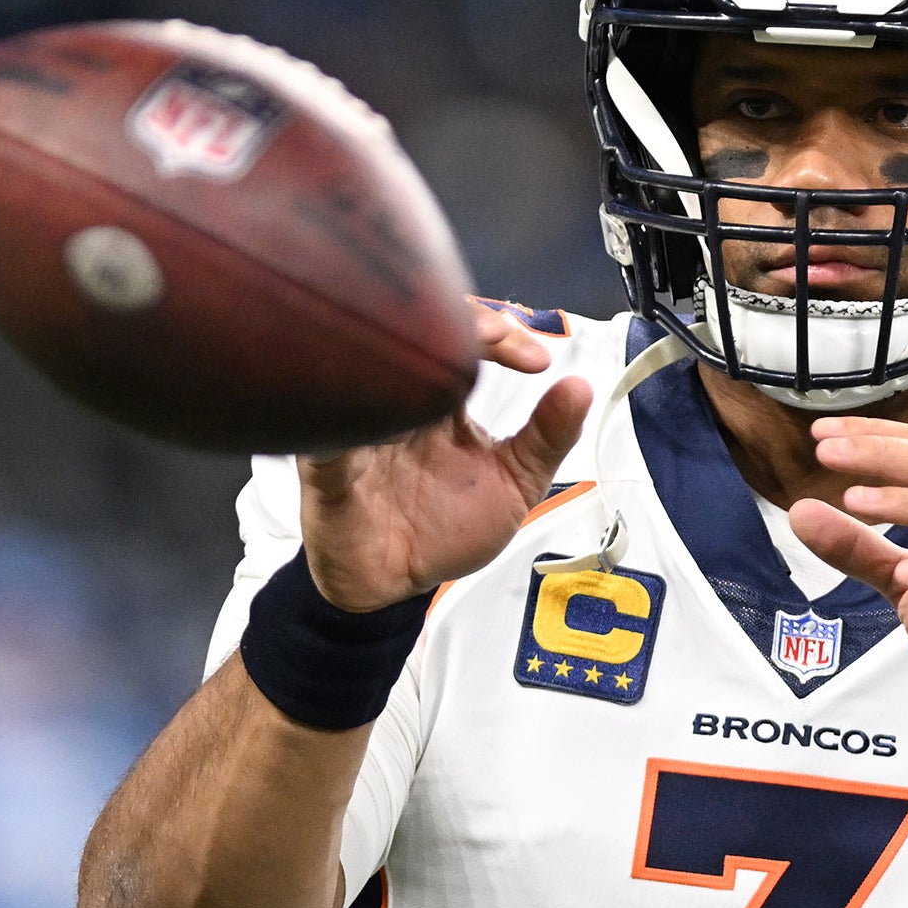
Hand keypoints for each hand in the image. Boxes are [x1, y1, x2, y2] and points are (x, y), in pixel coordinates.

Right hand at [295, 304, 590, 611]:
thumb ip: (548, 437)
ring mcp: (358, 425)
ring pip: (367, 365)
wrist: (394, 581)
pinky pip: (327, 433)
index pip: (461, 338)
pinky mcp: (325, 463)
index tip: (536, 359)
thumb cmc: (447, 527)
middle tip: (494, 337)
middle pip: (414, 335)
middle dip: (455, 326)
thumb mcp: (515, 483)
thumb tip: (582, 386)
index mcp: (439, 395)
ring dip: (402, 352)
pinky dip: (347, 415)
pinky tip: (380, 412)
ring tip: (443, 355)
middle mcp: (398, 398)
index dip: (496, 333)